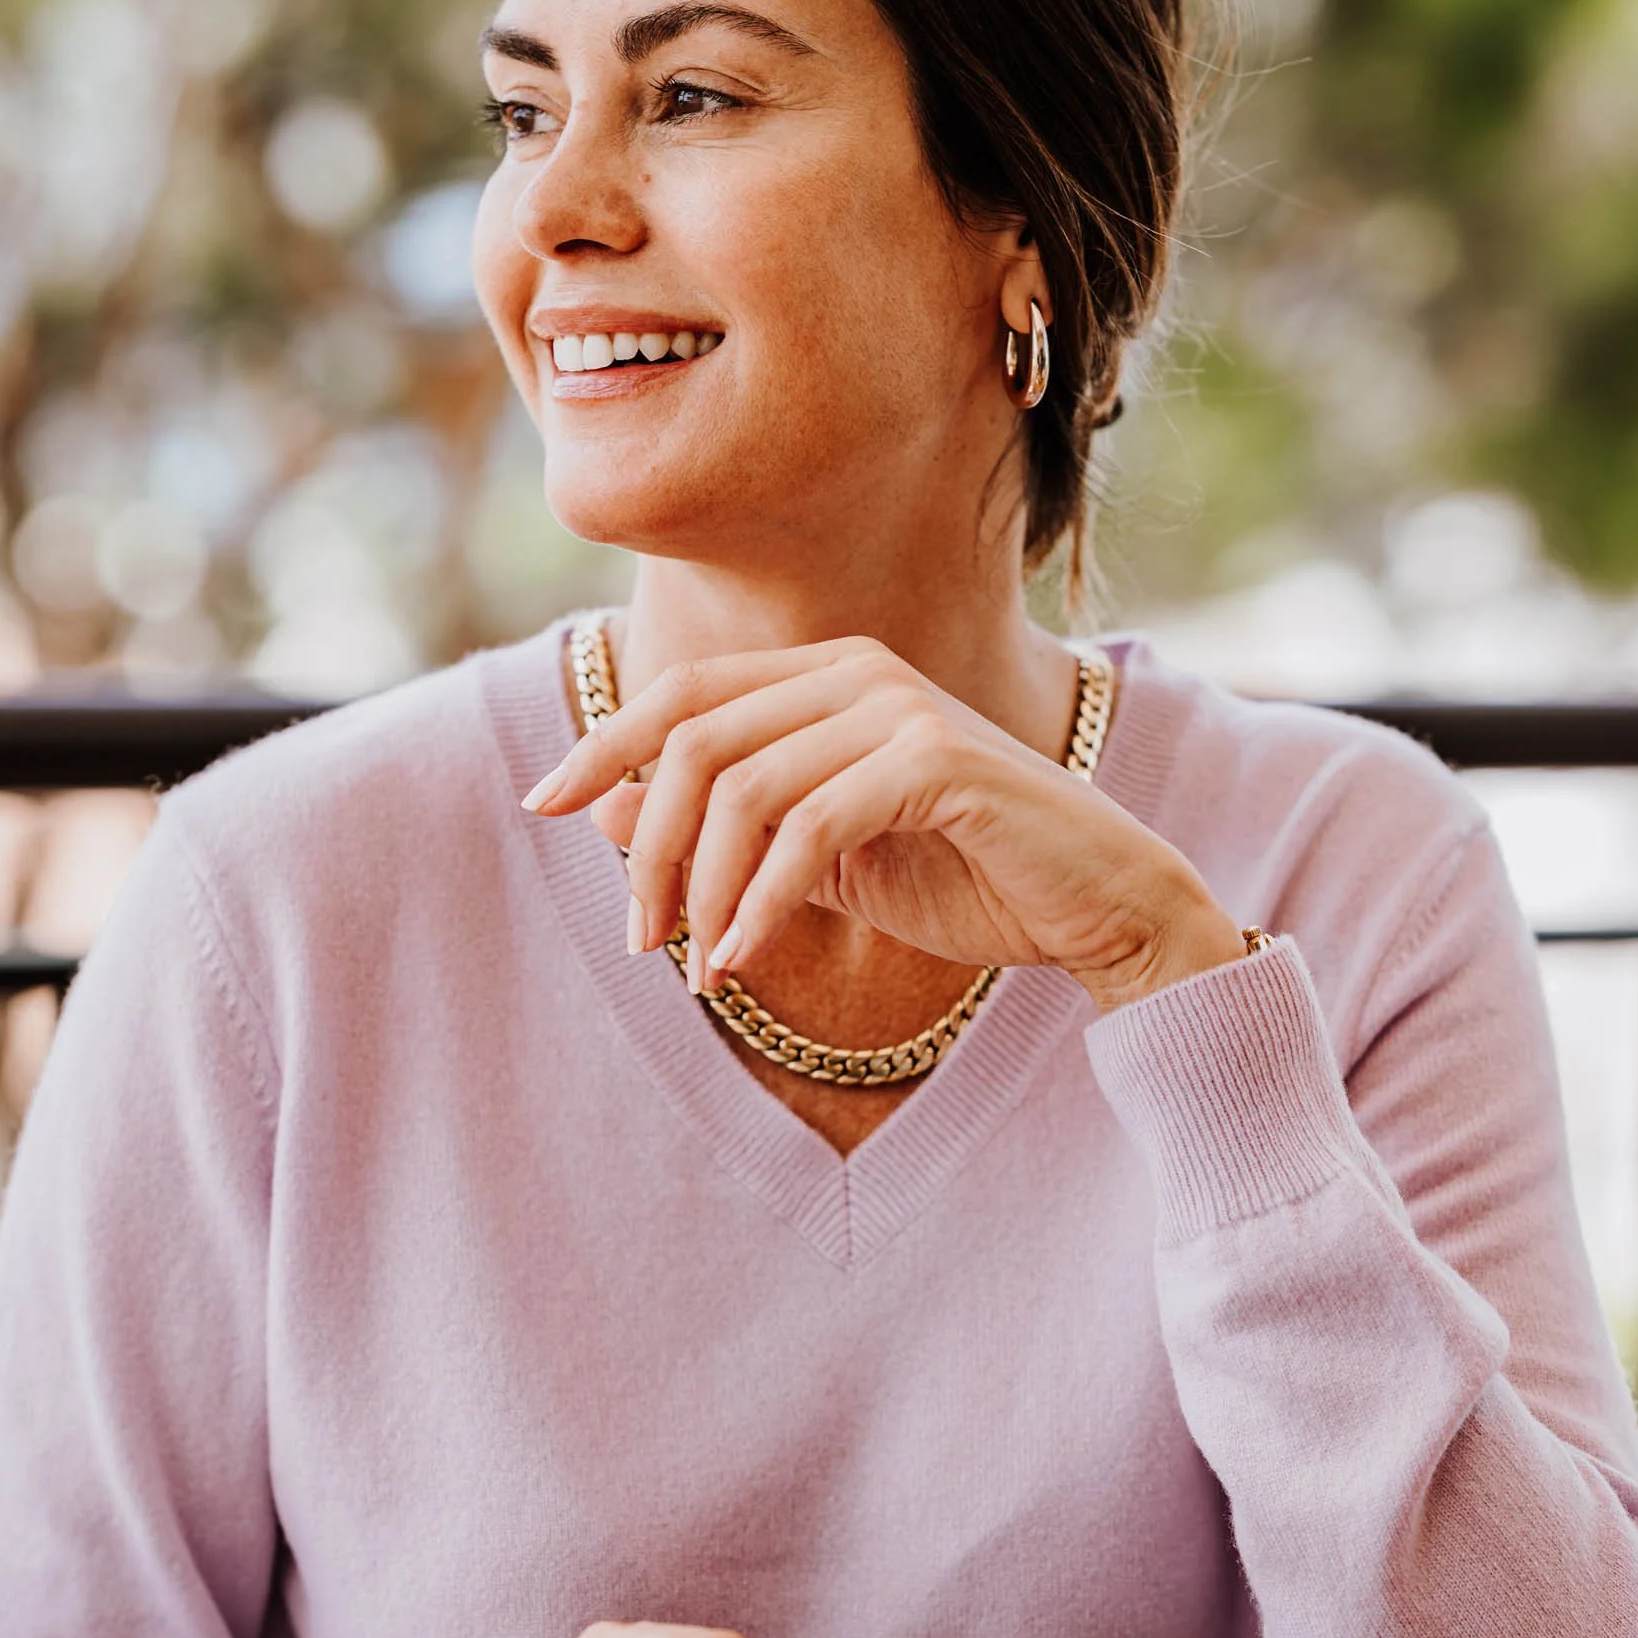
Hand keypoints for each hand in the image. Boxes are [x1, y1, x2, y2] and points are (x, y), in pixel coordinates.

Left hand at [523, 636, 1245, 1011]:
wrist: (1097, 909)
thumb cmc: (966, 879)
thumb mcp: (820, 863)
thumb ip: (728, 832)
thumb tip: (601, 812)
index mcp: (827, 677)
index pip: (683, 695)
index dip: (603, 746)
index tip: (539, 805)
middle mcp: (857, 670)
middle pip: (695, 738)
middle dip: (648, 845)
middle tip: (641, 938)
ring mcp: (898, 707)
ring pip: (742, 787)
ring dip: (702, 889)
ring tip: (698, 967)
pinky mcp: (935, 759)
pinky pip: (809, 828)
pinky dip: (762, 902)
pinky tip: (745, 959)